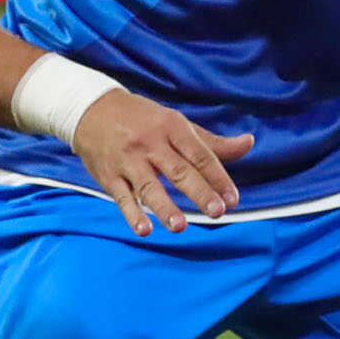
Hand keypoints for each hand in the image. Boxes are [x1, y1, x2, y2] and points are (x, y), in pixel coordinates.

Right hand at [71, 89, 252, 236]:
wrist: (91, 109)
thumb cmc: (142, 119)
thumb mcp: (176, 123)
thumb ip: (212, 142)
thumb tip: (249, 143)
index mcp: (172, 128)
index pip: (200, 155)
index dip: (219, 177)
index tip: (233, 199)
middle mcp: (151, 143)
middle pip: (178, 170)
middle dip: (199, 192)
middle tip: (216, 211)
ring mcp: (128, 160)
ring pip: (149, 186)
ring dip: (164, 207)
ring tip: (180, 227)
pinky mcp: (109, 174)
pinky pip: (122, 197)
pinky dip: (132, 214)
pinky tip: (144, 229)